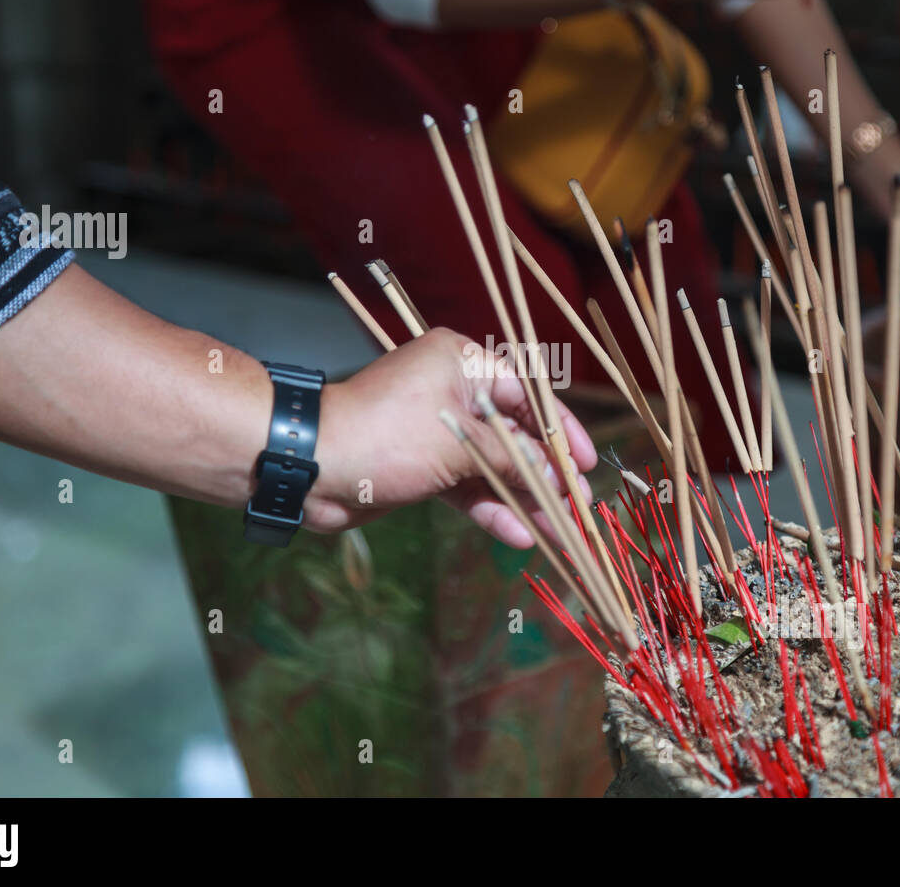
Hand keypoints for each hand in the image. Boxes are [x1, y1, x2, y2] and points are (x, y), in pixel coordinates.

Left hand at [305, 328, 596, 547]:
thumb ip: (513, 459)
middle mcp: (452, 391)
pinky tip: (518, 535)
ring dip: (522, 499)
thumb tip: (556, 477)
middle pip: (513, 434)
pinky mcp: (423, 466)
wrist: (313, 465)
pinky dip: (489, 508)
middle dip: (545, 474)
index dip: (561, 430)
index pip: (527, 394)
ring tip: (558, 534)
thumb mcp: (460, 444)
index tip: (586, 462)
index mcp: (461, 363)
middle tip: (578, 506)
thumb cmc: (386, 435)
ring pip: (492, 466)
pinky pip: (467, 486)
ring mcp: (437, 431)